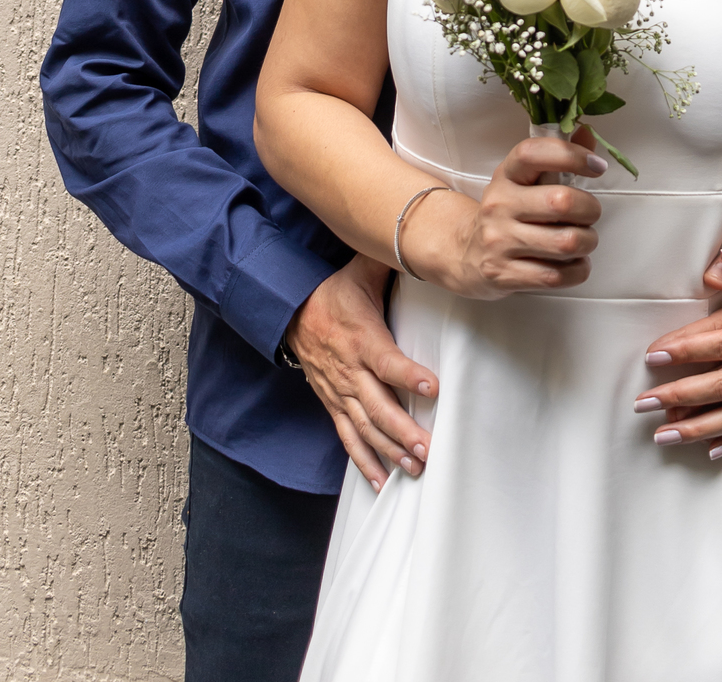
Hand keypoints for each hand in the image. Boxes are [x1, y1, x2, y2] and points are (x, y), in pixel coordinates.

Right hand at [285, 255, 438, 493]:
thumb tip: (419, 239)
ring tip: (413, 467)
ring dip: (389, 450)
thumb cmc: (333, 293)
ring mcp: (340, 392)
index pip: (387, 361)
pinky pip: (347, 438)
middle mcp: (350, 370)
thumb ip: (389, 260)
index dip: (408, 375)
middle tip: (427, 448)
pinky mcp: (333, 404)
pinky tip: (381, 482)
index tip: (432, 387)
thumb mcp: (360, 272)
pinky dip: (363, 462)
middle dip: (403, 430)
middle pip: (377, 406)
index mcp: (361, 338)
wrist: (289, 313)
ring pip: (364, 427)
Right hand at [410, 132, 604, 299]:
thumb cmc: (508, 213)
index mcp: (506, 175)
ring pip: (566, 242)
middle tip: (590, 214)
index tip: (596, 165)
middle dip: (590, 209)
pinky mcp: (504, 275)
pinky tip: (574, 263)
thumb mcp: (525, 181)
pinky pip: (557, 276)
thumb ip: (558, 159)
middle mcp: (499, 205)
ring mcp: (499, 241)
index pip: (533, 153)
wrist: (466, 254)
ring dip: (587, 242)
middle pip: (561, 202)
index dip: (570, 154)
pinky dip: (578, 270)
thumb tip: (588, 134)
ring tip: (583, 240)